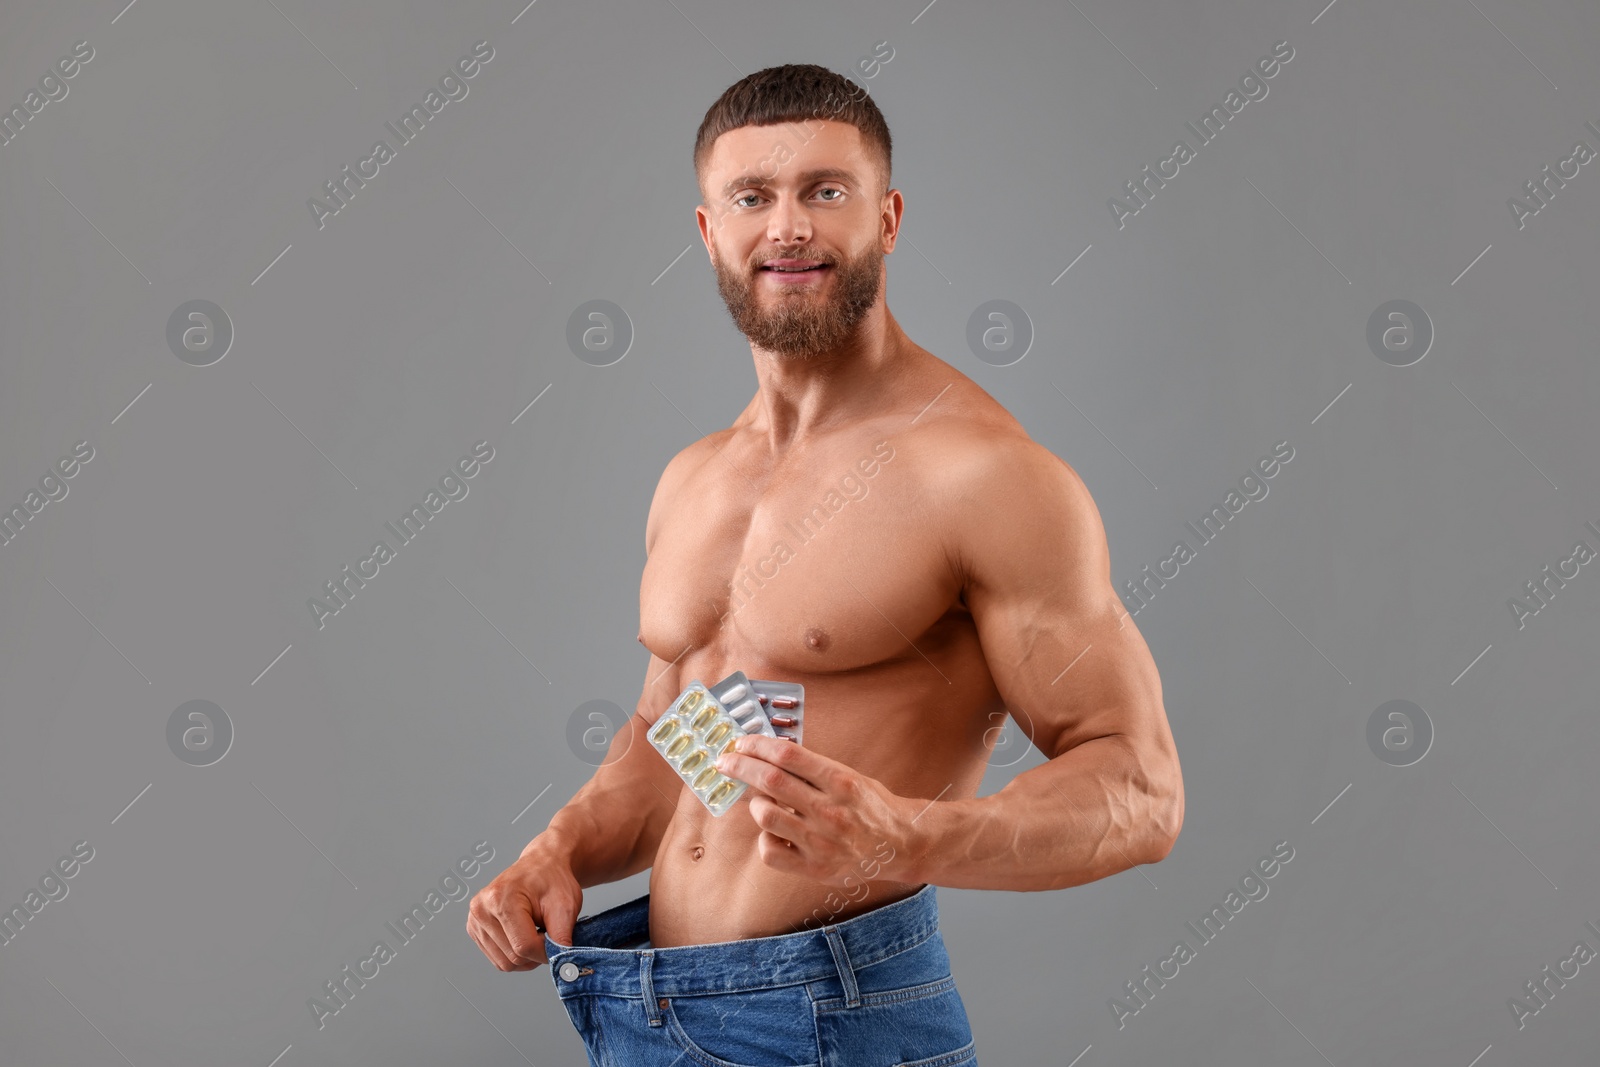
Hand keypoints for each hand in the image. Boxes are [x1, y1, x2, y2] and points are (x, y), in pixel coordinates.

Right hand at [466, 846, 582, 970]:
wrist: (541, 866)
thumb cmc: (552, 881)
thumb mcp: (566, 905)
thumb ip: (562, 937)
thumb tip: (561, 964)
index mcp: (501, 899)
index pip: (524, 947)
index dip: (546, 952)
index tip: (557, 941)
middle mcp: (481, 909)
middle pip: (513, 958)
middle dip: (536, 953)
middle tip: (547, 933)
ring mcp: (475, 920)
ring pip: (504, 963)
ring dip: (525, 957)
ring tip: (535, 931)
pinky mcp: (474, 930)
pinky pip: (498, 959)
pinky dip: (515, 954)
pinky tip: (523, 934)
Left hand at [714, 734, 915, 885]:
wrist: (901, 845)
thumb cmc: (871, 807)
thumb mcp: (850, 777)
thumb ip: (812, 770)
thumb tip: (766, 757)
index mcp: (841, 781)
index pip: (788, 756)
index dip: (758, 746)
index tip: (742, 743)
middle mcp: (830, 810)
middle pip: (770, 781)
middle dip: (740, 767)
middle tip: (725, 762)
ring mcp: (822, 842)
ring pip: (766, 815)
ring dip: (755, 804)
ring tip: (761, 802)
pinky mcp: (815, 868)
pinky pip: (771, 851)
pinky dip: (765, 838)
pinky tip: (775, 832)